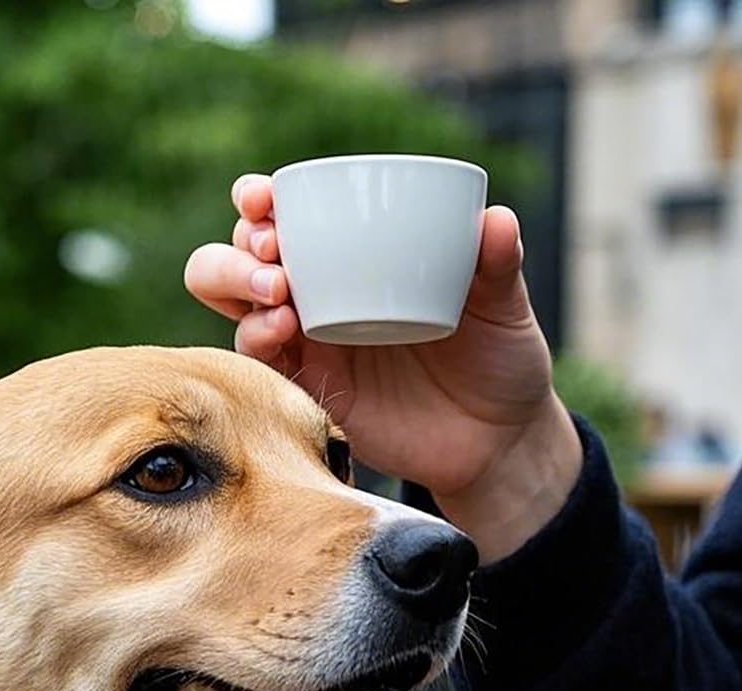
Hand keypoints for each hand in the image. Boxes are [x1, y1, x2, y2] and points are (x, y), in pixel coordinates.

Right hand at [183, 174, 582, 561]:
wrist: (497, 440)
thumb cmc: (499, 360)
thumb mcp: (505, 306)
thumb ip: (500, 263)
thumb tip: (496, 220)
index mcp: (357, 256)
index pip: (287, 215)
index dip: (258, 201)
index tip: (264, 199)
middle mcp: (321, 294)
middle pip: (240, 257)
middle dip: (238, 248)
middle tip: (273, 253)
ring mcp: (310, 344)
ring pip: (237, 306)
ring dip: (236, 285)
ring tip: (277, 291)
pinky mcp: (310, 390)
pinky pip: (261, 361)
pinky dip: (257, 337)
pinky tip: (282, 330)